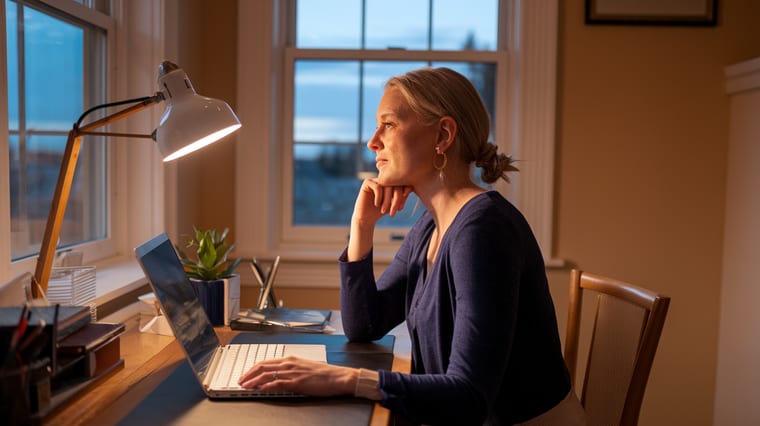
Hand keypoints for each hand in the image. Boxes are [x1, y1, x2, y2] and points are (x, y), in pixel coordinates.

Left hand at [237, 356, 357, 396]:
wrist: (338, 377)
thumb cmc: (324, 374)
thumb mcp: (304, 368)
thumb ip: (291, 370)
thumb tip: (280, 376)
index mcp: (291, 359)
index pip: (266, 362)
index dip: (253, 368)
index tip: (246, 374)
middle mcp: (289, 363)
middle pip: (262, 367)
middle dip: (248, 374)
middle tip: (240, 381)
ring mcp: (292, 373)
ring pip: (266, 375)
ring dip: (253, 381)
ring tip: (245, 387)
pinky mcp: (296, 383)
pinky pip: (277, 384)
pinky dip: (265, 386)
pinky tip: (259, 390)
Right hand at [347, 179, 411, 260]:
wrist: (366, 218)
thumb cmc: (381, 211)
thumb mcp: (395, 204)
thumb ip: (403, 195)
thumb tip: (413, 187)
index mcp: (392, 182)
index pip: (403, 182)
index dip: (404, 193)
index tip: (401, 208)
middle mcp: (385, 178)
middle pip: (396, 184)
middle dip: (397, 199)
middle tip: (395, 211)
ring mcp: (376, 179)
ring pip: (387, 186)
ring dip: (387, 200)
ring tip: (384, 210)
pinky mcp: (367, 182)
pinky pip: (378, 187)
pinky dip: (379, 197)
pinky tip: (377, 205)